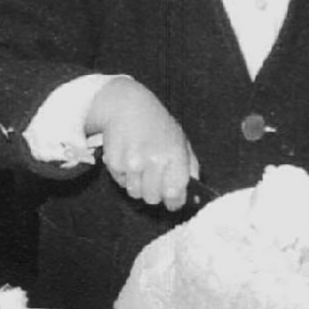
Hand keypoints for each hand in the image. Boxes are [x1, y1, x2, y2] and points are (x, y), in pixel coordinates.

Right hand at [89, 77, 197, 209]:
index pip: (176, 192)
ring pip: (135, 193)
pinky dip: (124, 175)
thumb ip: (190, 166)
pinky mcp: (114, 162)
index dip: (175, 202)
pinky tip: (128, 158)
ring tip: (140, 165)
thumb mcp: (180, 140)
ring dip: (138, 184)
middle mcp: (154, 160)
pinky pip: (121, 182)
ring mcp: (132, 162)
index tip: (173, 202)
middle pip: (153, 198)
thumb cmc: (158, 125)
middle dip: (154, 193)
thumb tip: (195, 191)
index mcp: (175, 155)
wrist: (127, 106)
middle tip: (153, 179)